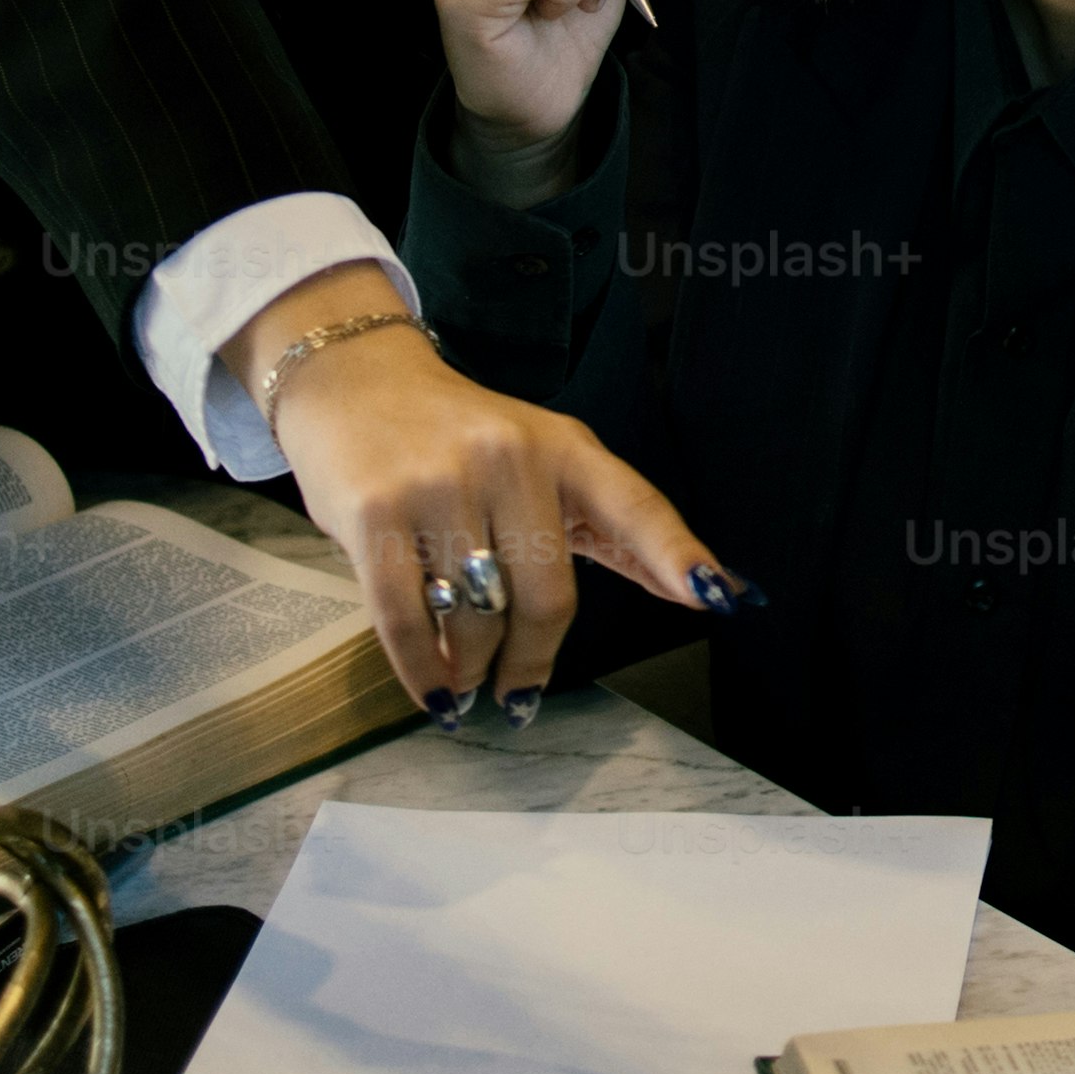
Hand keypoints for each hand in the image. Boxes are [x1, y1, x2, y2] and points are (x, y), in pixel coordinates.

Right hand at [244, 267, 730, 718]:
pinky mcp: (375, 511)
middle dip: (532, 662)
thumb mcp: (540, 458)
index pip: (636, 505)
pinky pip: (408, 621)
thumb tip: (697, 593)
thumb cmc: (456, 436)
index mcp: (563, 446)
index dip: (679, 556)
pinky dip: (425, 672)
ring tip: (468, 683)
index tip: (721, 599)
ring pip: (478, 618)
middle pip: (547, 596)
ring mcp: (440, 483)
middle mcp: (509, 458)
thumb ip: (610, 526)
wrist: (353, 378)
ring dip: (475, 670)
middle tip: (519, 694)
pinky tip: (436, 691)